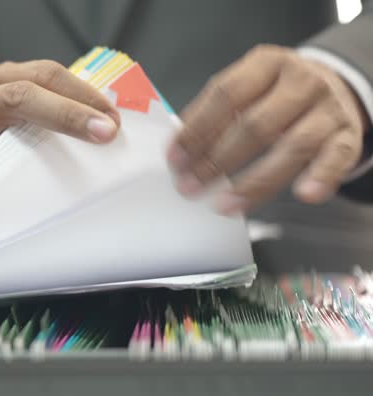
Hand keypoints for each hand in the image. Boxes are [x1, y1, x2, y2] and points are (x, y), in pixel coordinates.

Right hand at [0, 60, 120, 194]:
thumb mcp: (2, 96)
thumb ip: (42, 103)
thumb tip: (102, 122)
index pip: (43, 74)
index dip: (80, 92)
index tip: (111, 118)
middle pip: (19, 99)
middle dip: (65, 115)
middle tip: (104, 133)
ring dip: (25, 163)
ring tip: (62, 180)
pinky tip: (14, 204)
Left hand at [167, 44, 368, 213]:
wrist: (334, 86)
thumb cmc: (276, 94)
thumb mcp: (246, 89)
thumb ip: (213, 113)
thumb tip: (178, 150)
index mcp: (266, 64)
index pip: (225, 95)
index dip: (197, 129)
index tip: (175, 159)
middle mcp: (301, 81)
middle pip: (255, 125)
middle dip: (217, 161)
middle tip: (191, 186)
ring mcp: (328, 108)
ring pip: (293, 146)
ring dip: (255, 181)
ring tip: (225, 204)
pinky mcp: (348, 135)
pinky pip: (337, 158)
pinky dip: (321, 176)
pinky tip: (303, 194)